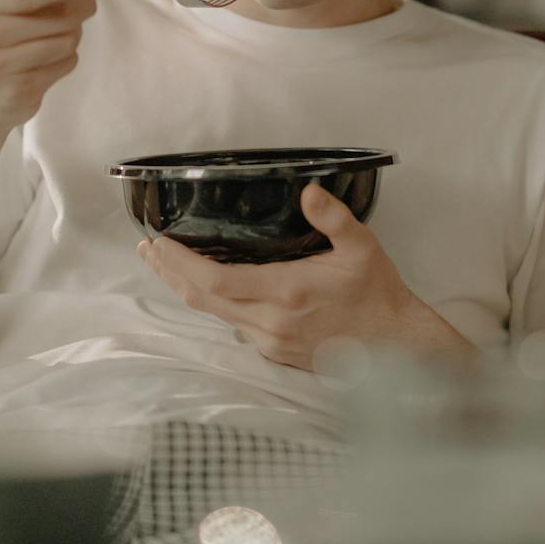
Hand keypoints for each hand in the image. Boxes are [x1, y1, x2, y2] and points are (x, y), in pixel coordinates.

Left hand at [137, 183, 474, 370]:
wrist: (396, 346)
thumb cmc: (378, 293)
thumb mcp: (362, 247)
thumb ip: (333, 217)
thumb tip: (307, 189)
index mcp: (285, 292)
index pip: (213, 280)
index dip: (178, 263)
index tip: (158, 242)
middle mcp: (270, 322)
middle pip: (201, 299)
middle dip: (169, 272)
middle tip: (148, 248)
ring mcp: (271, 342)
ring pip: (215, 315)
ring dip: (187, 288)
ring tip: (168, 264)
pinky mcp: (276, 353)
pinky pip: (235, 327)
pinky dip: (216, 305)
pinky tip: (211, 289)